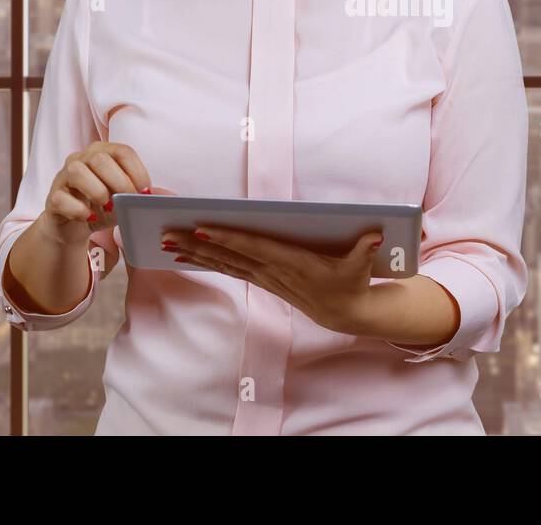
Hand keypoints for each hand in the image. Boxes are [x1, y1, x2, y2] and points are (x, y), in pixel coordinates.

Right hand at [42, 141, 151, 246]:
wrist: (73, 226)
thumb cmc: (102, 206)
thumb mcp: (123, 198)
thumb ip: (136, 193)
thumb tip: (154, 196)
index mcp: (102, 153)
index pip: (122, 151)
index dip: (137, 171)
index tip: (145, 191)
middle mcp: (81, 159)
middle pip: (100, 158)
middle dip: (120, 182)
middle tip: (128, 201)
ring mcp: (63, 177)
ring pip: (77, 171)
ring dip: (97, 191)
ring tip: (107, 206)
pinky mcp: (52, 197)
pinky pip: (62, 198)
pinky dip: (79, 210)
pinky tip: (89, 216)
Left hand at [159, 226, 384, 334]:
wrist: (346, 312)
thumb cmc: (352, 282)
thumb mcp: (363, 267)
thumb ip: (366, 250)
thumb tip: (375, 235)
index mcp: (292, 262)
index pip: (254, 247)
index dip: (228, 238)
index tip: (203, 228)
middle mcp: (273, 270)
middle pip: (229, 254)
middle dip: (197, 244)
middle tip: (166, 234)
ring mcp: (265, 277)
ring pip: (224, 263)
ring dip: (195, 253)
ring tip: (166, 243)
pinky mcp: (263, 279)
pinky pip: (230, 268)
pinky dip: (207, 261)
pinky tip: (187, 255)